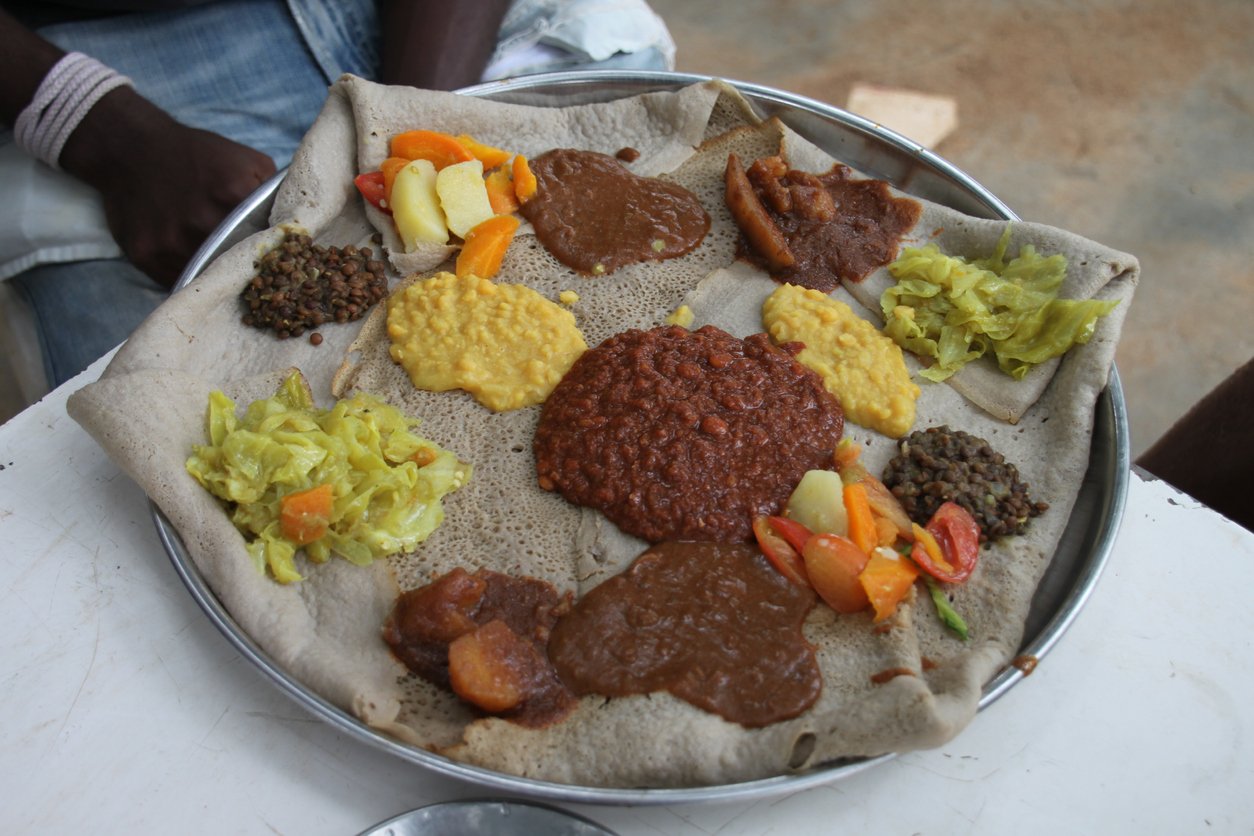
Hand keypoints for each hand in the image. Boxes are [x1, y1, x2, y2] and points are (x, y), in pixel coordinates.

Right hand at [60, 86, 275, 286]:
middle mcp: (202, 220)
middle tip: (260, 278)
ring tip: (229, 277)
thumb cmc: (198, 155)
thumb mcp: (247, 160)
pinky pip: (179, 281)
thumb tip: (300, 224)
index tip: (283, 264)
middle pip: (239, 262)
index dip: (278, 254)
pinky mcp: (146, 253)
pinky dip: (192, 278)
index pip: (270, 239)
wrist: (131, 148)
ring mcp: (171, 240)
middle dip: (252, 270)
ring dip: (219, 279)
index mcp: (233, 193)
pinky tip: (199, 270)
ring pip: (209, 277)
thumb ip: (276, 192)